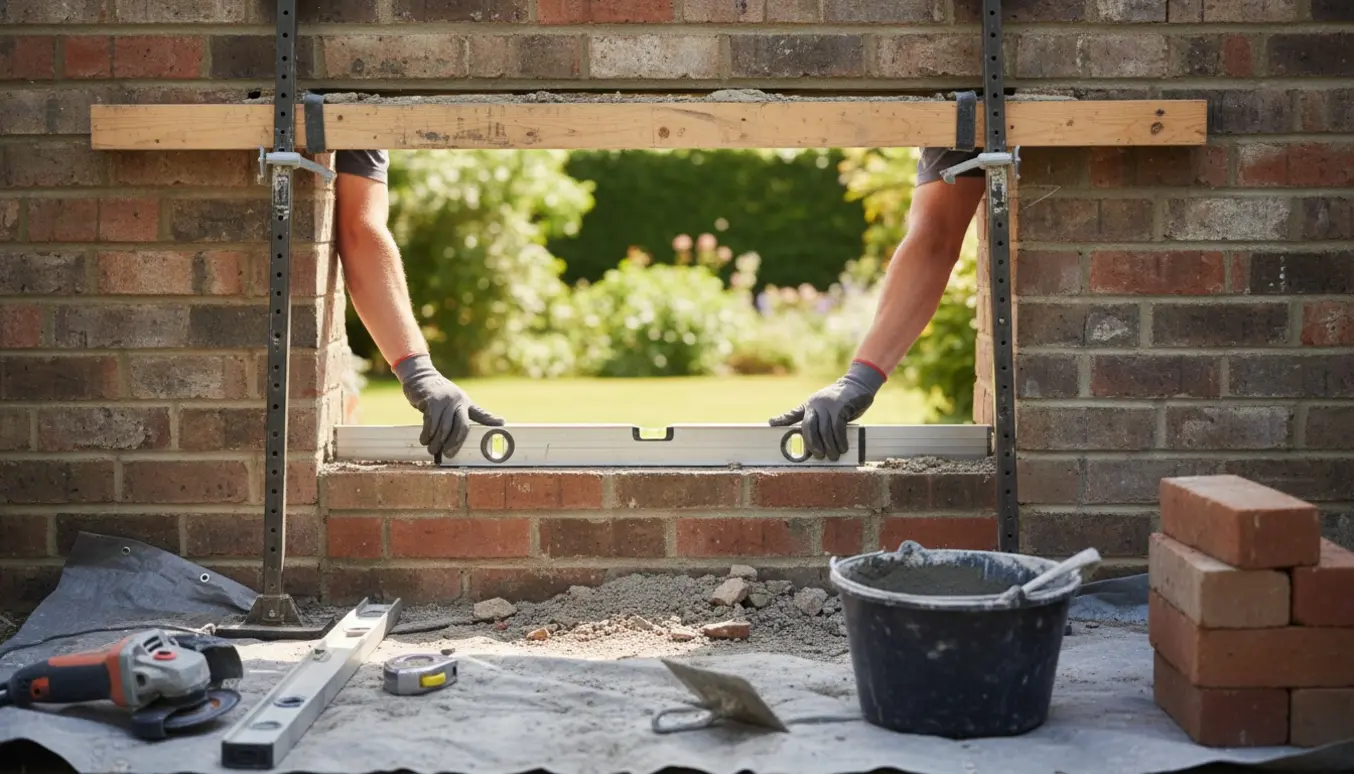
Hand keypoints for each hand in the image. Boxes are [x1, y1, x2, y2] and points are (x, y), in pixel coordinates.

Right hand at [393, 354, 504, 456]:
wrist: (420, 377)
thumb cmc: (437, 395)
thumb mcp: (453, 402)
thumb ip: (460, 415)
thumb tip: (469, 430)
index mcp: (465, 402)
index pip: (480, 413)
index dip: (491, 419)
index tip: (502, 424)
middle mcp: (458, 400)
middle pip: (461, 426)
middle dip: (455, 443)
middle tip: (448, 454)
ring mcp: (445, 400)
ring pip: (444, 427)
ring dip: (437, 442)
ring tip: (432, 450)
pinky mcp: (431, 401)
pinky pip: (430, 422)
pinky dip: (427, 434)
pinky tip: (425, 440)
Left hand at [768, 361, 885, 460]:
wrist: (858, 385)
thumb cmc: (839, 402)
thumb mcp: (823, 408)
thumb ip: (815, 422)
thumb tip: (807, 442)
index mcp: (809, 405)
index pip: (794, 414)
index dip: (782, 418)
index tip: (771, 423)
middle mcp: (816, 404)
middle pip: (809, 427)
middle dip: (813, 444)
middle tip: (819, 456)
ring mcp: (828, 405)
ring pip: (824, 430)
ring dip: (829, 446)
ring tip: (833, 456)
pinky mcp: (841, 407)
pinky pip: (838, 428)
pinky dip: (840, 440)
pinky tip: (843, 447)